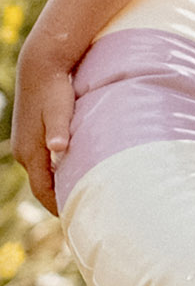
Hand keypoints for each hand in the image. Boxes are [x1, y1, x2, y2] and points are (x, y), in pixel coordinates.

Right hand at [11, 47, 75, 214]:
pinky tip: (68, 174)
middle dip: (57, 200)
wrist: (40, 68)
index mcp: (30, 151)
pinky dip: (52, 174)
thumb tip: (58, 148)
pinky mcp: (28, 138)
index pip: (43, 190)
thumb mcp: (60, 109)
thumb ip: (59, 130)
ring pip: (40, 175)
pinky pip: (40, 164)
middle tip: (80, 213)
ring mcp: (23, 145)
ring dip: (55, 187)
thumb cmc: (54, 89)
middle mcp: (23, 152)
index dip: (58, 206)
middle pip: (40, 186)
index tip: (75, 217)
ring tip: (77, 198)